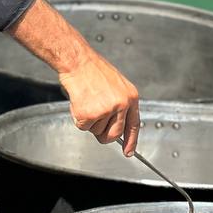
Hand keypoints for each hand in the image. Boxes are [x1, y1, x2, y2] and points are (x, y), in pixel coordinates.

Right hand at [5, 0, 140, 154]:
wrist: (78, 61)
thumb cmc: (92, 70)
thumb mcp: (116, 85)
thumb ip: (119, 105)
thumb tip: (114, 126)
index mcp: (130, 97)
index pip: (134, 124)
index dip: (131, 140)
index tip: (128, 151)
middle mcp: (121, 104)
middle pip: (114, 134)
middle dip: (103, 134)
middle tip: (94, 123)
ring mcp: (106, 110)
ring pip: (96, 131)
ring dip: (88, 121)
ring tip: (86, 100)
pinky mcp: (90, 113)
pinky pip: (82, 126)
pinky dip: (77, 118)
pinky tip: (79, 101)